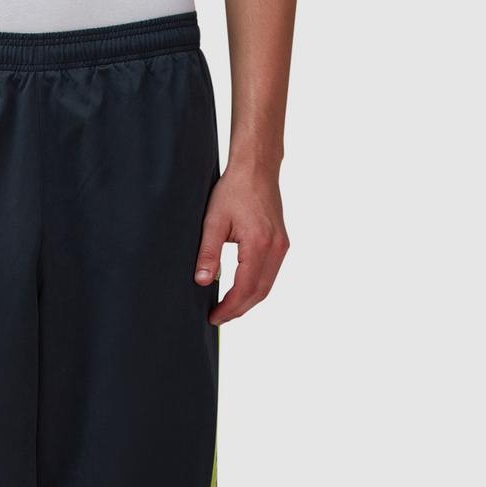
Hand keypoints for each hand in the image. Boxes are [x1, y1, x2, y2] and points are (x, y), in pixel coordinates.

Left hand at [194, 165, 289, 324]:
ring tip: (226, 309)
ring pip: (266, 286)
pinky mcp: (281, 243)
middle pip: (259, 293)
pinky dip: (255, 288)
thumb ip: (208, 253)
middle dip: (238, 310)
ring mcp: (282, 246)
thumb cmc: (234, 190)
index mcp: (259, 244)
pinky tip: (239, 292)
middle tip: (217, 318)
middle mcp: (276, 248)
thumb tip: (203, 281)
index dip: (229, 307)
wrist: (257, 168)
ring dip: (247, 302)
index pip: (245, 288)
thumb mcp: (213, 221)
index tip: (213, 317)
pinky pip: (270, 275)